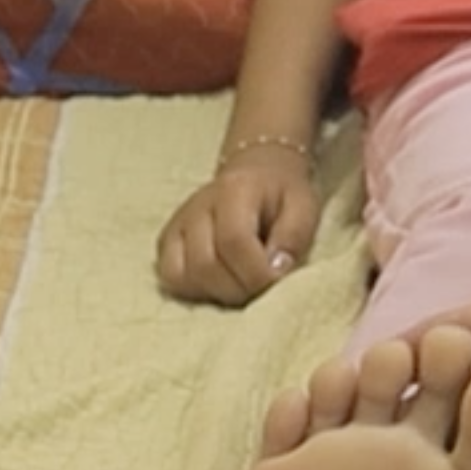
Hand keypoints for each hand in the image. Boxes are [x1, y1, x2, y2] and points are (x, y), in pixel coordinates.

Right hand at [152, 143, 322, 305]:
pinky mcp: (166, 242)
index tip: (277, 281)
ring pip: (182, 277)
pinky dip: (195, 291)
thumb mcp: (304, 206)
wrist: (256, 175)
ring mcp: (177, 224)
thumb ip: (294, 237)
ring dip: (216, 293)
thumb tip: (274, 271)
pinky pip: (170, 279)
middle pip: (204, 265)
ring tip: (242, 285)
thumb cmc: (282, 195)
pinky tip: (219, 285)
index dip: (256, 273)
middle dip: (238, 289)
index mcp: (234, 190)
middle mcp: (197, 206)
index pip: (234, 241)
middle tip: (262, 289)